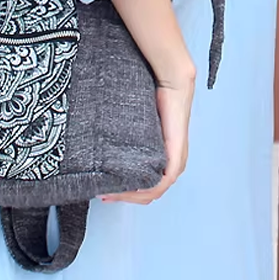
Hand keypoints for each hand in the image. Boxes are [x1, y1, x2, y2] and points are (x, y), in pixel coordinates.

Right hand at [99, 69, 195, 204]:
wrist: (170, 83)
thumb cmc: (154, 96)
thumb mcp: (136, 122)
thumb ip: (126, 135)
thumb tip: (102, 139)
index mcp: (164, 156)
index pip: (145, 186)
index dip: (123, 193)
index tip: (103, 190)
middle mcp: (172, 163)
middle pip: (147, 194)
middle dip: (123, 197)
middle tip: (102, 194)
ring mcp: (176, 162)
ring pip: (153, 192)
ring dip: (130, 196)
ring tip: (110, 192)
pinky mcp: (176, 158)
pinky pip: (161, 185)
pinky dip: (143, 191)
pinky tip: (127, 190)